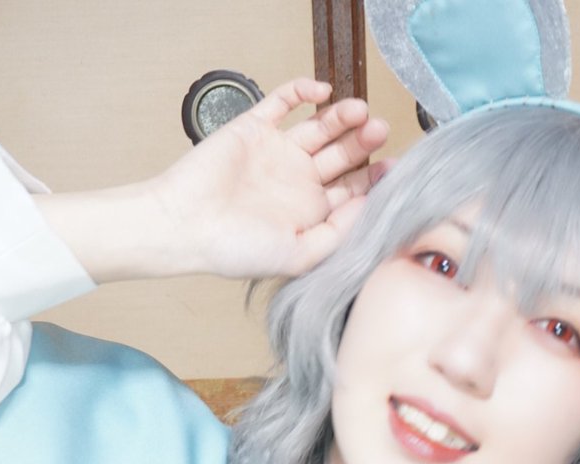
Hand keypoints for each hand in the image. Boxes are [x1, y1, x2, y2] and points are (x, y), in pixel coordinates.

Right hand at [152, 78, 389, 278]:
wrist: (185, 225)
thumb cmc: (236, 250)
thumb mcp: (298, 255)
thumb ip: (337, 234)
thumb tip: (368, 205)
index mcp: (310, 212)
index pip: (353, 190)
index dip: (375, 178)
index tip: (394, 168)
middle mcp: (297, 181)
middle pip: (342, 155)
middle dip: (363, 142)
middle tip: (379, 130)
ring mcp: (276, 152)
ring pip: (319, 127)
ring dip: (341, 117)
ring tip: (359, 111)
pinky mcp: (254, 128)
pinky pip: (282, 102)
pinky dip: (302, 92)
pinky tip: (322, 91)